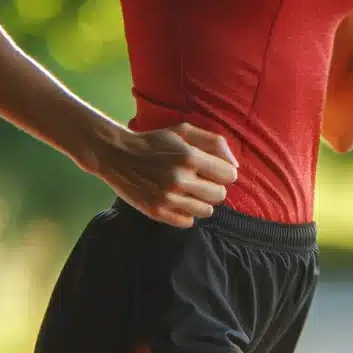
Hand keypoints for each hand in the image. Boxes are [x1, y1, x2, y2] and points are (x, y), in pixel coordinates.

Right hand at [93, 121, 239, 227]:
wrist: (117, 155)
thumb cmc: (155, 141)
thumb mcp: (184, 131)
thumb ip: (214, 142)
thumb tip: (235, 165)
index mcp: (189, 157)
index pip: (229, 176)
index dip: (224, 172)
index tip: (214, 169)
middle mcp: (180, 179)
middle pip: (220, 195)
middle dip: (215, 186)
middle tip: (201, 179)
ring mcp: (168, 198)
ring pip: (207, 211)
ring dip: (203, 201)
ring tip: (190, 189)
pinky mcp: (157, 212)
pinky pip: (188, 221)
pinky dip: (187, 212)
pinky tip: (177, 199)